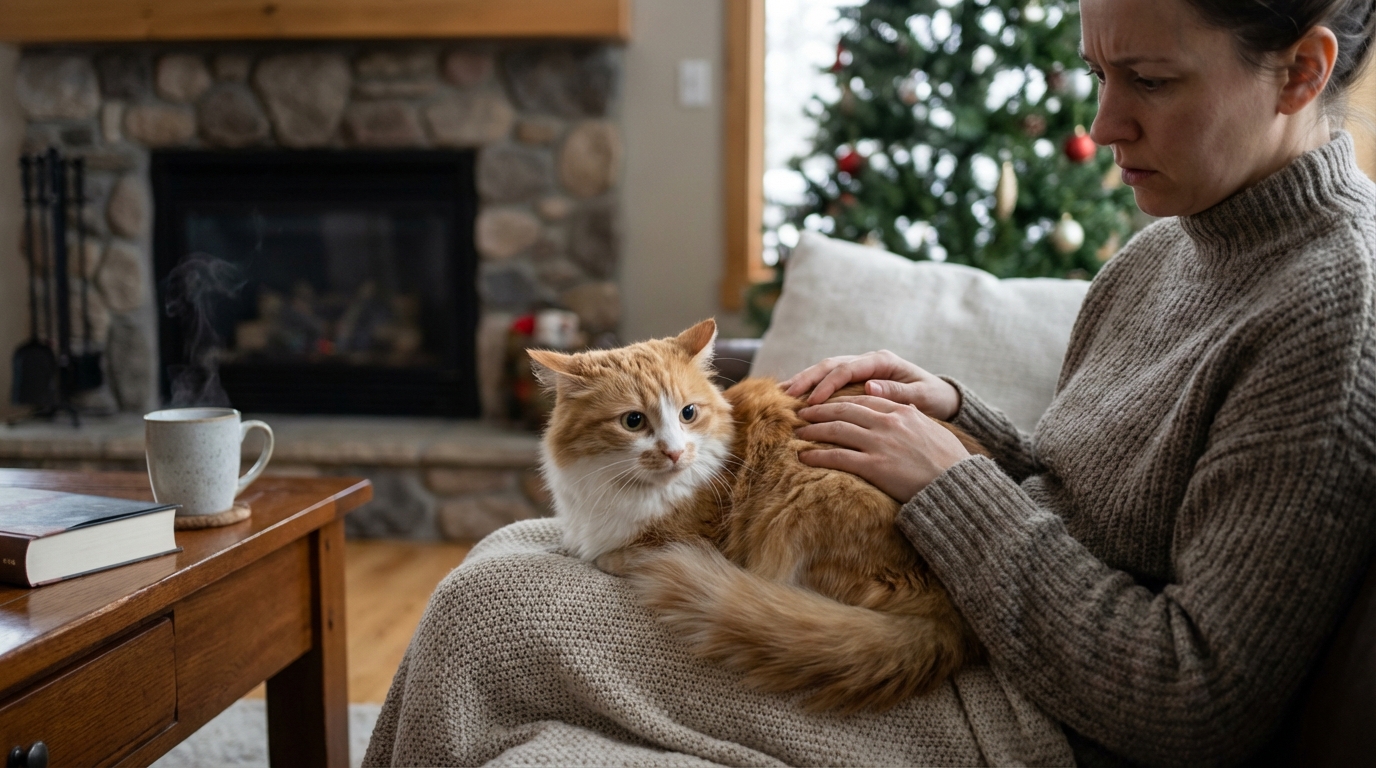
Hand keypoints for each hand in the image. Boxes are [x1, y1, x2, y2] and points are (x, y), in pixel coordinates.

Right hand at [781, 350, 960, 420]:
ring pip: (825, 370)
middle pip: (830, 365)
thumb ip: (898, 392)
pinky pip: (828, 380)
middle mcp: (868, 361)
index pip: (847, 369)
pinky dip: (810, 387)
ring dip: (803, 381)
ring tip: (780, 394)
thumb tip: (871, 387)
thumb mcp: (922, 397)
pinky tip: (792, 397)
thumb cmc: (933, 399)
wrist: (941, 398)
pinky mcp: (855, 379)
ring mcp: (860, 369)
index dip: (828, 384)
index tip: (813, 402)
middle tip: (786, 395)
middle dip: (807, 379)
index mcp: (882, 361)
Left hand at [795, 395, 970, 501]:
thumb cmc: (950, 462)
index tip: (825, 404)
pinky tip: (805, 458)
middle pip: (844, 410)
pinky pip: (838, 457)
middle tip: (802, 414)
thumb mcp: (935, 430)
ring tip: (799, 434)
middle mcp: (889, 422)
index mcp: (903, 411)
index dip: (839, 400)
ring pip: (836, 430)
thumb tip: (909, 410)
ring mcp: (881, 443)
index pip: (863, 399)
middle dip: (820, 411)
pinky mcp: (875, 467)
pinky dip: (818, 456)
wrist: (957, 486)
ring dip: (813, 431)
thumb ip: (916, 418)